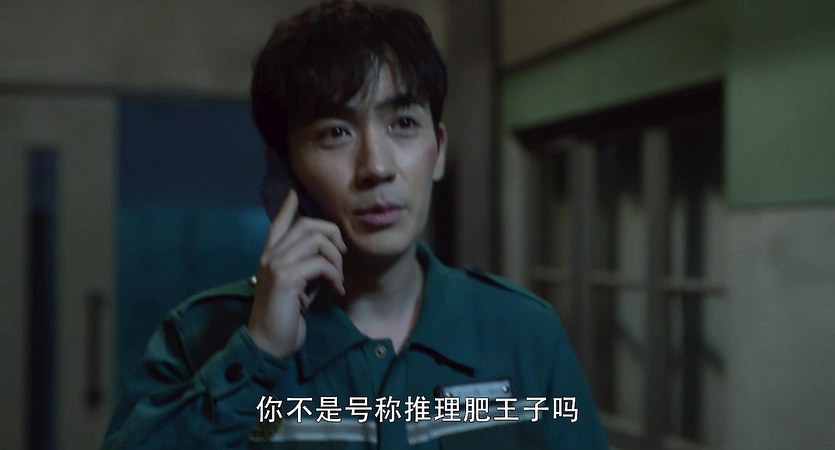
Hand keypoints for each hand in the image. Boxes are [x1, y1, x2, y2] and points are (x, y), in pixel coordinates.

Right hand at [247, 190, 346, 358]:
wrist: (268, 344)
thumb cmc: (286, 318)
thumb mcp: (298, 286)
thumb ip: (306, 266)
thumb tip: (328, 254)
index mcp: (270, 256)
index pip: (279, 223)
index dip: (288, 206)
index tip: (294, 191)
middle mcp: (270, 256)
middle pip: (307, 225)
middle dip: (332, 235)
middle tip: (342, 256)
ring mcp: (276, 265)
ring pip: (316, 240)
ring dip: (336, 259)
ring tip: (339, 279)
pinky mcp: (286, 278)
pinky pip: (321, 264)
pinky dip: (335, 276)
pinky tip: (337, 291)